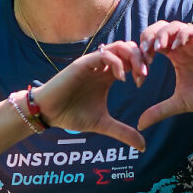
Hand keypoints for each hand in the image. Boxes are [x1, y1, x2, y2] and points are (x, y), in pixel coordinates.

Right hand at [31, 41, 148, 151]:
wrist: (49, 114)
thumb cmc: (72, 115)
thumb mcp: (103, 124)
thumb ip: (123, 132)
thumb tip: (143, 146)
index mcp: (108, 75)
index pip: (131, 60)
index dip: (141, 67)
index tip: (142, 83)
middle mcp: (102, 66)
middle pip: (128, 48)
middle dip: (141, 58)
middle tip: (143, 76)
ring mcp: (93, 63)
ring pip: (118, 46)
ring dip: (132, 57)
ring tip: (136, 75)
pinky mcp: (83, 64)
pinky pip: (103, 55)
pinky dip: (116, 63)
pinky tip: (121, 79)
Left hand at [135, 21, 192, 129]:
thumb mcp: (180, 103)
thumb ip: (159, 111)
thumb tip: (140, 125)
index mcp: (176, 55)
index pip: (153, 42)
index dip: (143, 51)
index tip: (141, 67)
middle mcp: (184, 45)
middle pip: (160, 28)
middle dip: (149, 37)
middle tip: (145, 52)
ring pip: (174, 25)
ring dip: (163, 34)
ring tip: (158, 48)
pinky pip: (192, 29)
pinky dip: (182, 34)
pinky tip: (176, 47)